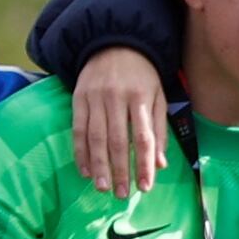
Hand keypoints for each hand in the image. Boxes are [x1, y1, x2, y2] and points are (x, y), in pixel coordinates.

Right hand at [69, 48, 168, 196]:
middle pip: (117, 141)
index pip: (144, 138)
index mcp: (141, 98)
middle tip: (122, 195)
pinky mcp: (78, 98)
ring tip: (102, 188)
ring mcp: (94, 98)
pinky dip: (80, 151)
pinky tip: (83, 170)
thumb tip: (160, 164)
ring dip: (98, 166)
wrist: (114, 44)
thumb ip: (159, 130)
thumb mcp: (159, 97)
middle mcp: (116, 98)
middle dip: (120, 170)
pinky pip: (78, 129)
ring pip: (95, 137)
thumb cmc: (142, 76)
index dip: (144, 164)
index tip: (146, 187)